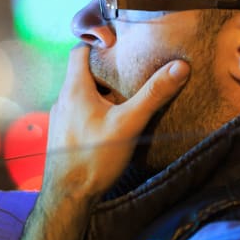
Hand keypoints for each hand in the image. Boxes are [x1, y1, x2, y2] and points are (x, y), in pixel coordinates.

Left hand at [44, 45, 187, 201]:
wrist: (68, 196)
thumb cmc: (93, 158)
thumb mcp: (129, 123)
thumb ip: (153, 94)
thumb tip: (179, 67)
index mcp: (74, 89)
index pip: (79, 50)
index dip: (98, 43)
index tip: (120, 44)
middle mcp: (63, 100)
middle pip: (83, 72)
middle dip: (106, 70)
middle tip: (131, 71)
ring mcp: (60, 118)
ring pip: (81, 94)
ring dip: (101, 92)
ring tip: (126, 96)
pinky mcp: (64, 134)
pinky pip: (79, 112)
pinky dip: (95, 109)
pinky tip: (112, 122)